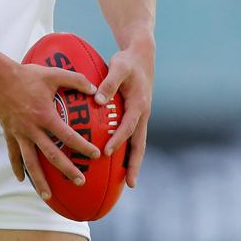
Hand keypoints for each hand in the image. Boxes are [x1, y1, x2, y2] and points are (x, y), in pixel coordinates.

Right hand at [0, 61, 100, 200]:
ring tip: (48, 196)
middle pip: (52, 155)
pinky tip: (21, 180)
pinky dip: (17, 168)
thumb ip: (75, 80)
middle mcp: (33, 129)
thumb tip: (95, 88)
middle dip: (67, 169)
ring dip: (40, 180)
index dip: (82, 146)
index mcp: (45, 116)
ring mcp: (19, 133)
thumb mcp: (53, 74)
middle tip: (80, 181)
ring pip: (30, 162)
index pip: (67, 136)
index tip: (95, 155)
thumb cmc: (26, 75)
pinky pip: (13, 154)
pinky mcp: (8, 133)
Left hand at [95, 37, 154, 187]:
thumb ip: (108, 83)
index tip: (107, 152)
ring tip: (127, 181)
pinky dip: (128, 148)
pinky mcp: (136, 114)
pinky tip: (118, 159)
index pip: (128, 127)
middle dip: (135, 164)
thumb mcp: (118, 67)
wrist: (141, 56)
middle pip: (139, 143)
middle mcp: (142, 114)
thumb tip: (98, 100)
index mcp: (139, 105)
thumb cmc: (127, 61)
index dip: (118, 140)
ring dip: (133, 160)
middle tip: (131, 184)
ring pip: (138, 142)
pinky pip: (132, 135)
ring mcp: (141, 116)